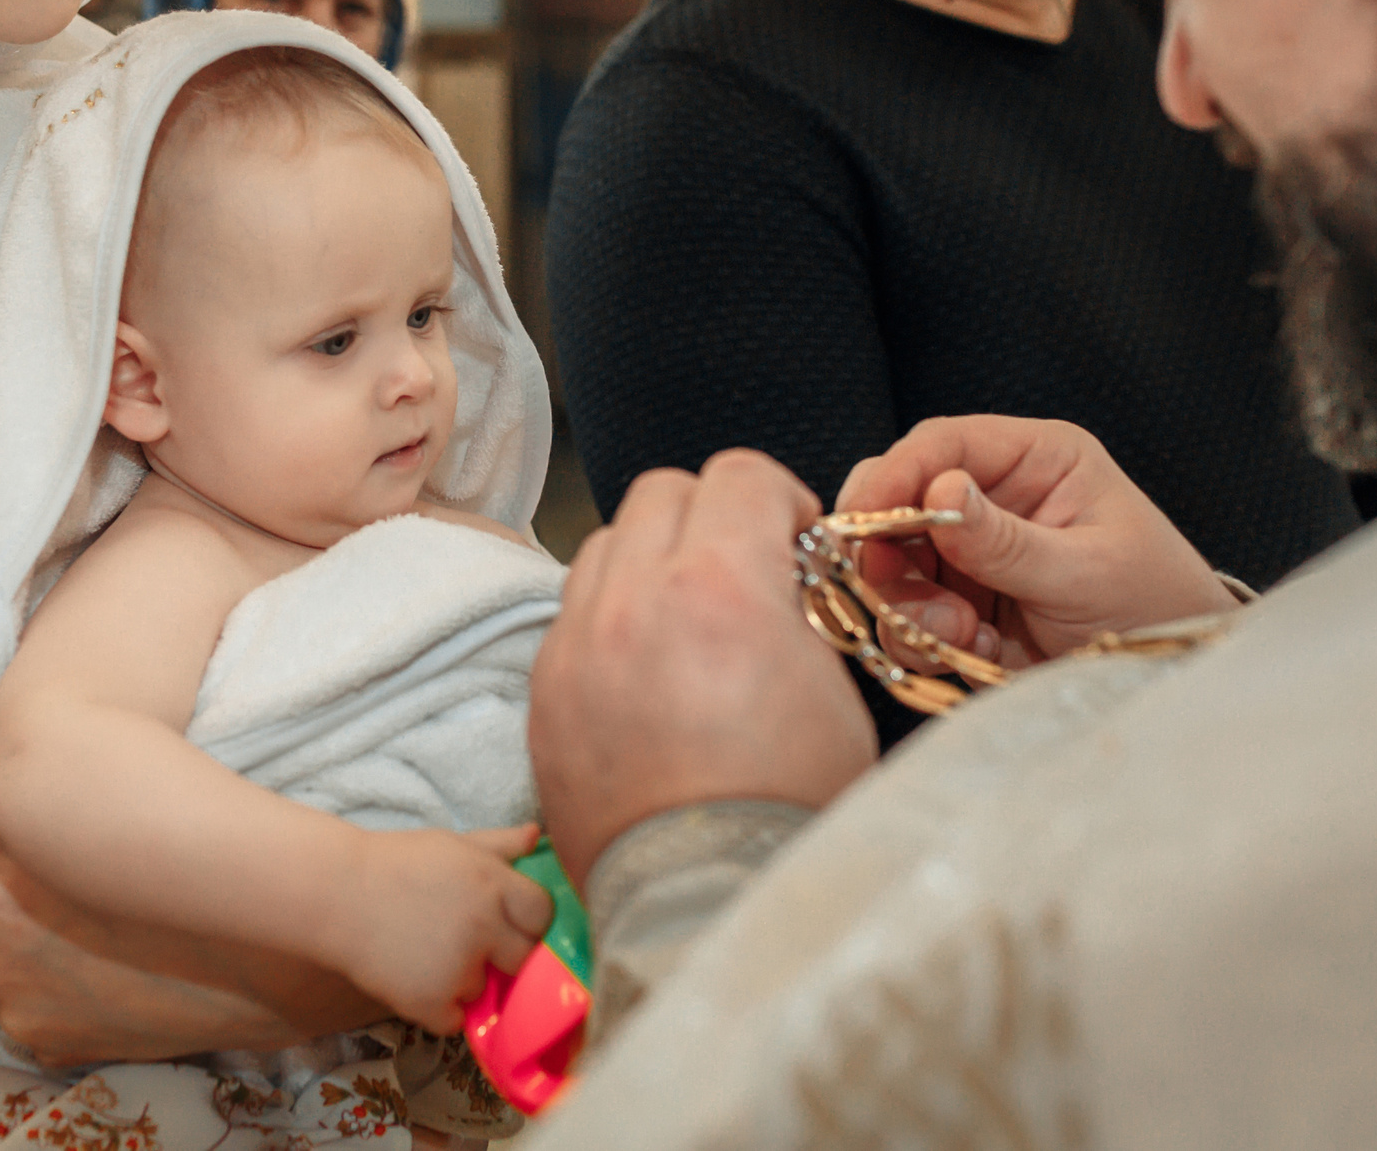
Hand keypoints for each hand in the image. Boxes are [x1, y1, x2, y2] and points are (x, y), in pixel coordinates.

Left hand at [0, 767, 380, 1064]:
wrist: (264, 950)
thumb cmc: (193, 860)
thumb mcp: (105, 811)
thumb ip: (12, 796)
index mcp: (0, 869)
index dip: (30, 824)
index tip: (68, 831)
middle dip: (27, 884)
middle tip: (91, 884)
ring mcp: (11, 992)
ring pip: (7, 947)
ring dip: (36, 937)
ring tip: (103, 929)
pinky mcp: (40, 1035)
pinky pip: (30, 999)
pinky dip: (57, 986)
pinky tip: (105, 970)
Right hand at [336, 825, 551, 1032]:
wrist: (335, 894)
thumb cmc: (394, 863)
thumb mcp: (450, 844)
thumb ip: (497, 844)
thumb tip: (536, 836)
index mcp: (493, 883)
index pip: (543, 915)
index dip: (528, 920)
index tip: (508, 921)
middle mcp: (484, 926)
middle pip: (524, 959)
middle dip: (504, 954)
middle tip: (471, 943)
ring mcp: (458, 968)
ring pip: (484, 990)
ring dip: (464, 980)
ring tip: (427, 953)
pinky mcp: (430, 1002)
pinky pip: (454, 1019)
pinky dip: (438, 1008)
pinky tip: (415, 978)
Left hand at [528, 450, 877, 898]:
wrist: (708, 903)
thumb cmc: (787, 807)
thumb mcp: (833, 686)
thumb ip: (798, 604)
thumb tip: (780, 574)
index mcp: (718, 584)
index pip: (739, 473)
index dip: (778, 498)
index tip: (792, 539)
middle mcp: (632, 598)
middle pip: (661, 492)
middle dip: (708, 517)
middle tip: (740, 570)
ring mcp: (576, 645)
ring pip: (602, 546)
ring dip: (646, 562)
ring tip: (684, 621)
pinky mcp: (543, 693)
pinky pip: (570, 617)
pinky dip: (607, 622)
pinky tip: (644, 673)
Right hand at [835, 417, 1238, 663]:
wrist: (1170, 678)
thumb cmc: (1152, 605)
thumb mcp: (1084, 572)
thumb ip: (1005, 541)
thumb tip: (936, 493)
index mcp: (1035, 460)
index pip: (942, 444)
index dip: (896, 474)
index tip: (863, 516)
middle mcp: (994, 497)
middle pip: (899, 499)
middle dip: (887, 547)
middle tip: (889, 585)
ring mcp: (971, 553)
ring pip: (892, 562)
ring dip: (907, 603)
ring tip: (959, 633)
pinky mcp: (959, 604)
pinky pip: (906, 614)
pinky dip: (922, 638)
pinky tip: (973, 650)